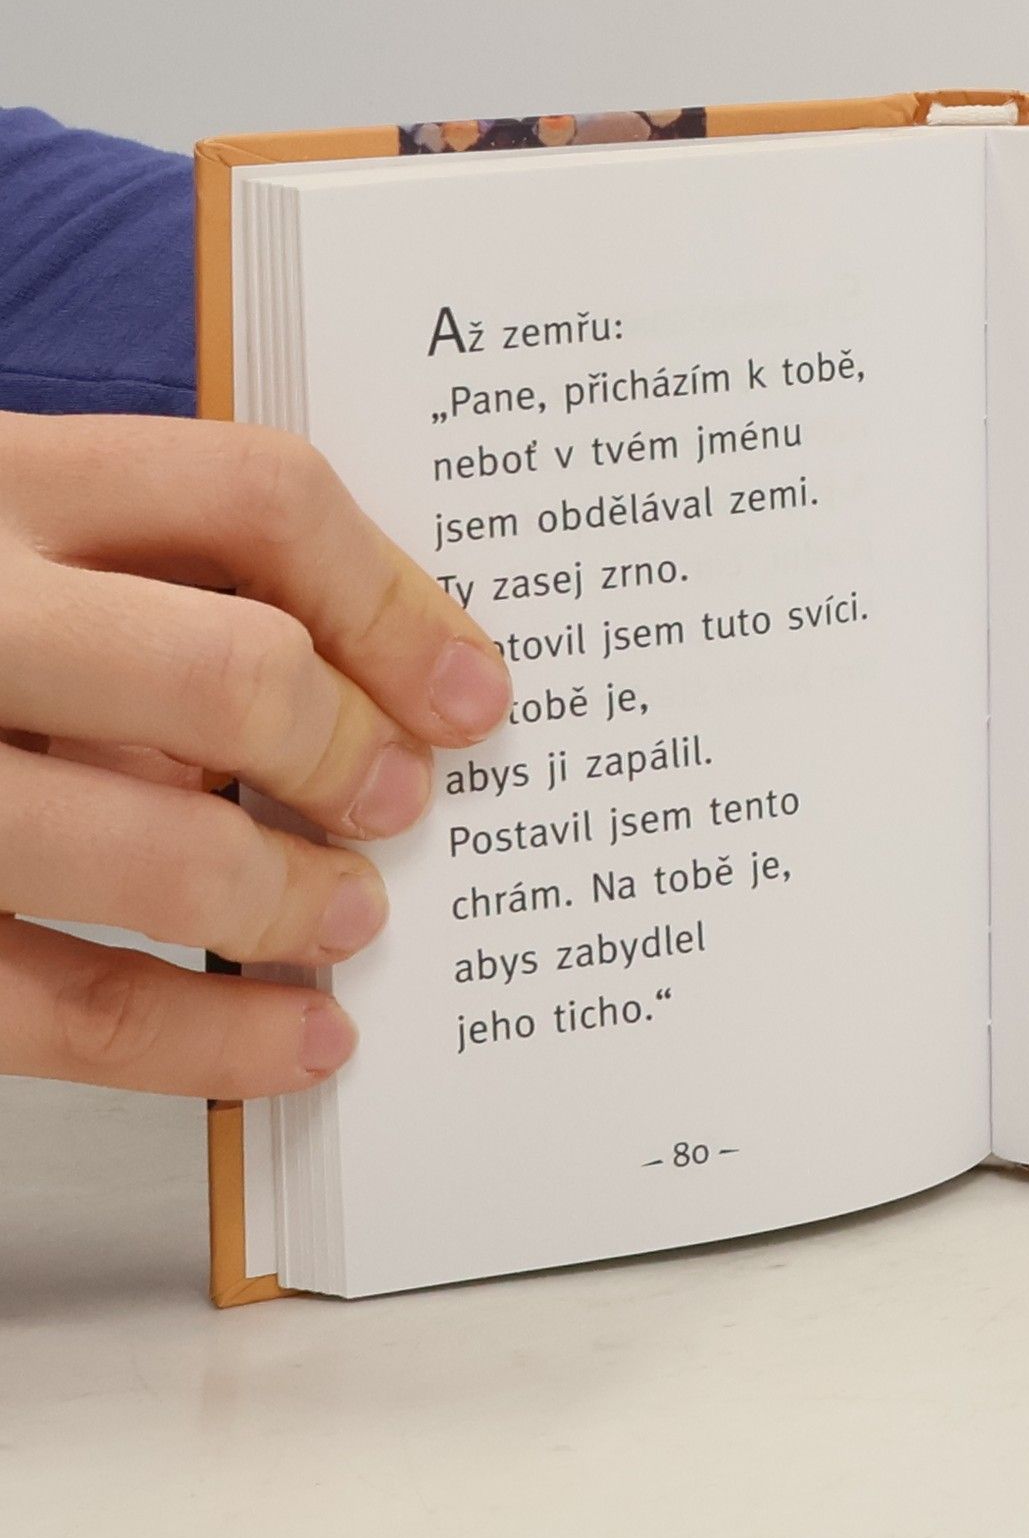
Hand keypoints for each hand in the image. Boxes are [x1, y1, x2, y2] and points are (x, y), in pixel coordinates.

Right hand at [0, 416, 510, 1095]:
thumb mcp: (12, 541)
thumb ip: (157, 587)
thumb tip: (390, 699)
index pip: (256, 494)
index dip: (398, 600)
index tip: (474, 694)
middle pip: (226, 667)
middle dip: (348, 752)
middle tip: (400, 803)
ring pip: (147, 853)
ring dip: (288, 901)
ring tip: (349, 918)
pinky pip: (57, 1010)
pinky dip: (207, 1043)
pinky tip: (297, 1043)